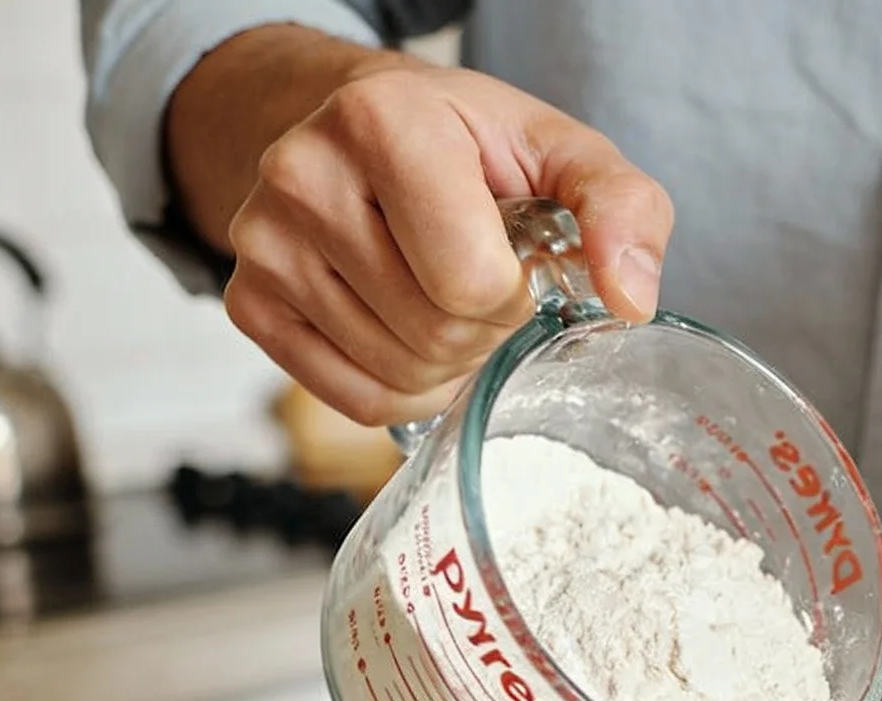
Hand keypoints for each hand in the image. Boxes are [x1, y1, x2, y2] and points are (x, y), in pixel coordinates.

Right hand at [172, 28, 672, 424]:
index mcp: (382, 121)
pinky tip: (410, 333)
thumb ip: (623, 209)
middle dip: (484, 328)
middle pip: (434, 331)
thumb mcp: (561, 153)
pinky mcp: (249, 302)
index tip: (515, 259)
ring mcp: (263, 242)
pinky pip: (354, 398)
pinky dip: (403, 388)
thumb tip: (632, 299)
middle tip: (483, 283)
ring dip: (447, 361)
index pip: (469, 278)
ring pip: (396, 372)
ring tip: (444, 298)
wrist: (368, 132)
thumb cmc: (471, 147)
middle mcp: (302, 174)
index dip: (515, 292)